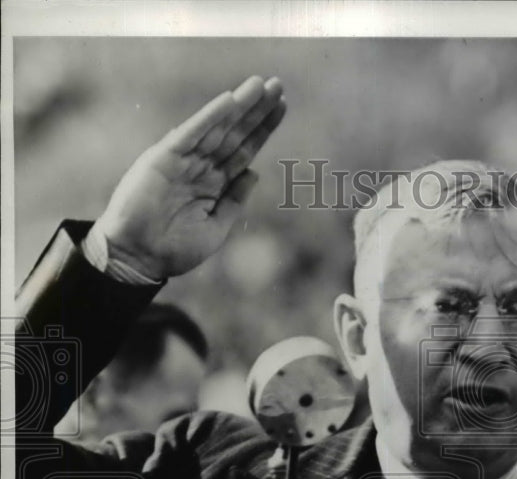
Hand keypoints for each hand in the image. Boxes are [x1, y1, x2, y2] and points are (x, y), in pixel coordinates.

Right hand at [96, 75, 285, 279]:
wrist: (138, 259)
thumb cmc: (174, 250)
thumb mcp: (215, 228)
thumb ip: (234, 201)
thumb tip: (254, 172)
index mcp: (213, 184)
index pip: (243, 151)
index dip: (262, 130)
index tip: (282, 107)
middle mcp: (199, 167)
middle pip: (234, 134)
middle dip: (256, 111)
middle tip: (279, 86)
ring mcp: (182, 161)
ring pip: (216, 128)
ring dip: (238, 106)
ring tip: (260, 85)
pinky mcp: (162, 159)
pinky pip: (190, 134)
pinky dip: (209, 117)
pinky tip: (229, 101)